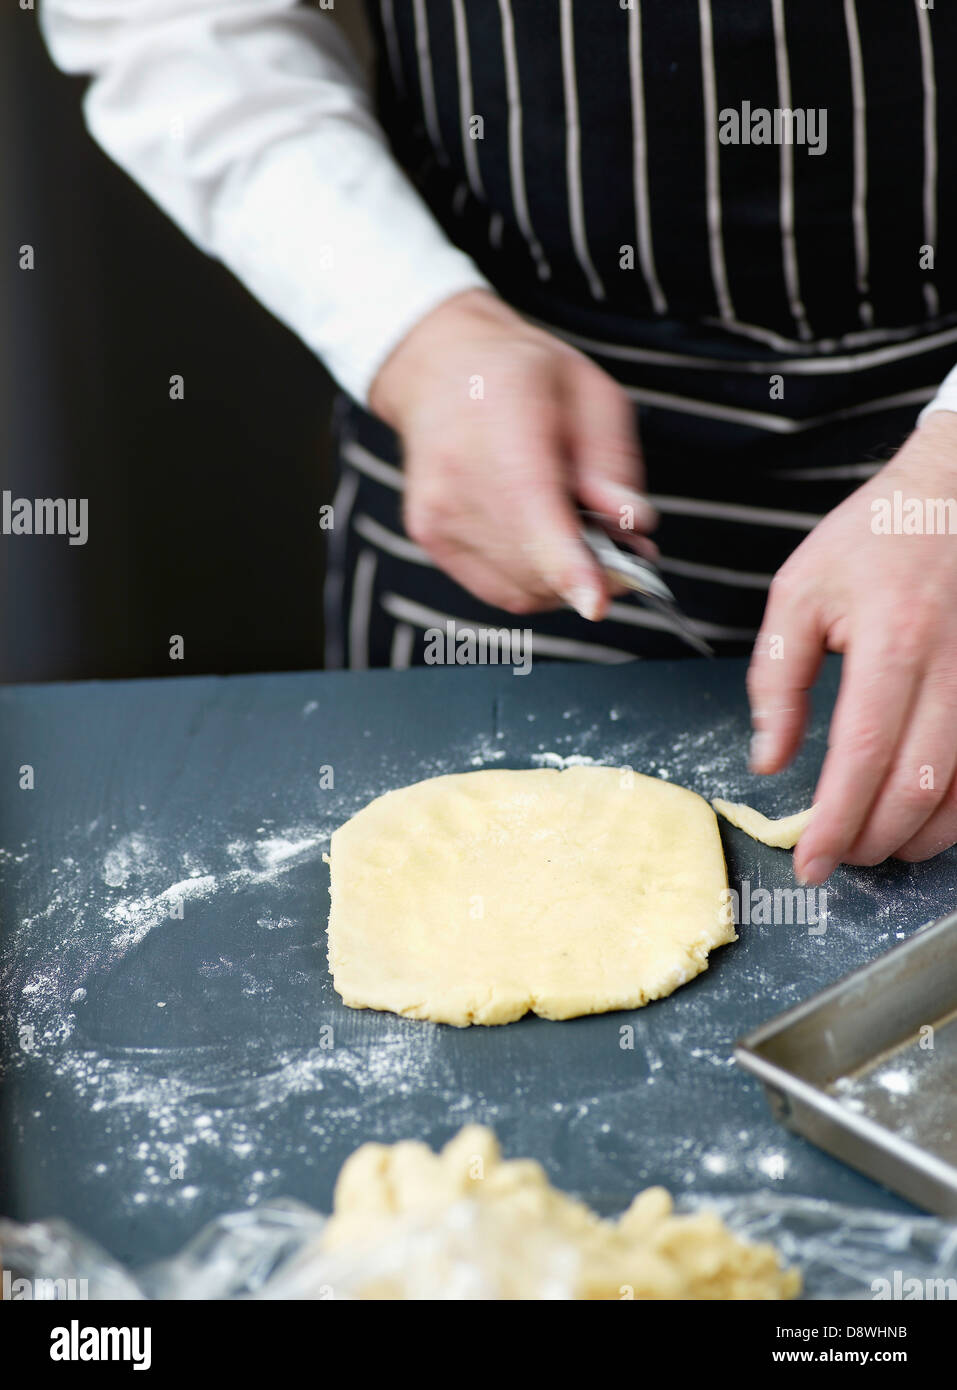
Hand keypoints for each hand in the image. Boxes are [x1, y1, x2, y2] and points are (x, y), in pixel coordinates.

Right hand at [369, 289, 656, 618]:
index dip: (566, 564)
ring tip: (584, 537)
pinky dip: (535, 582)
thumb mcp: (591, 393)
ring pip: (520, 587)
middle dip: (591, 572)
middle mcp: (457, 472)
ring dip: (564, 580)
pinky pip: (499, 590)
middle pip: (532, 560)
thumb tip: (631, 523)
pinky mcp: (429, 537)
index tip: (596, 602)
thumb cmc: (522, 377)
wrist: (440, 369)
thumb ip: (613, 461)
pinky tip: (546, 545)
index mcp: (503, 421)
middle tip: (623, 548)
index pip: (531, 505)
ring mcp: (436, 511)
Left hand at [747, 411, 956, 881]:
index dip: (836, 822)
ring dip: (921, 836)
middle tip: (840, 858)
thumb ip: (778, 679)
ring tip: (879, 845)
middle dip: (875, 840)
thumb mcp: (801, 593)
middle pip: (920, 787)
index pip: (862, 757)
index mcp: (892, 641)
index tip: (811, 862)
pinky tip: (929, 817)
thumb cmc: (876, 536)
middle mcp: (955, 667)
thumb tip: (768, 761)